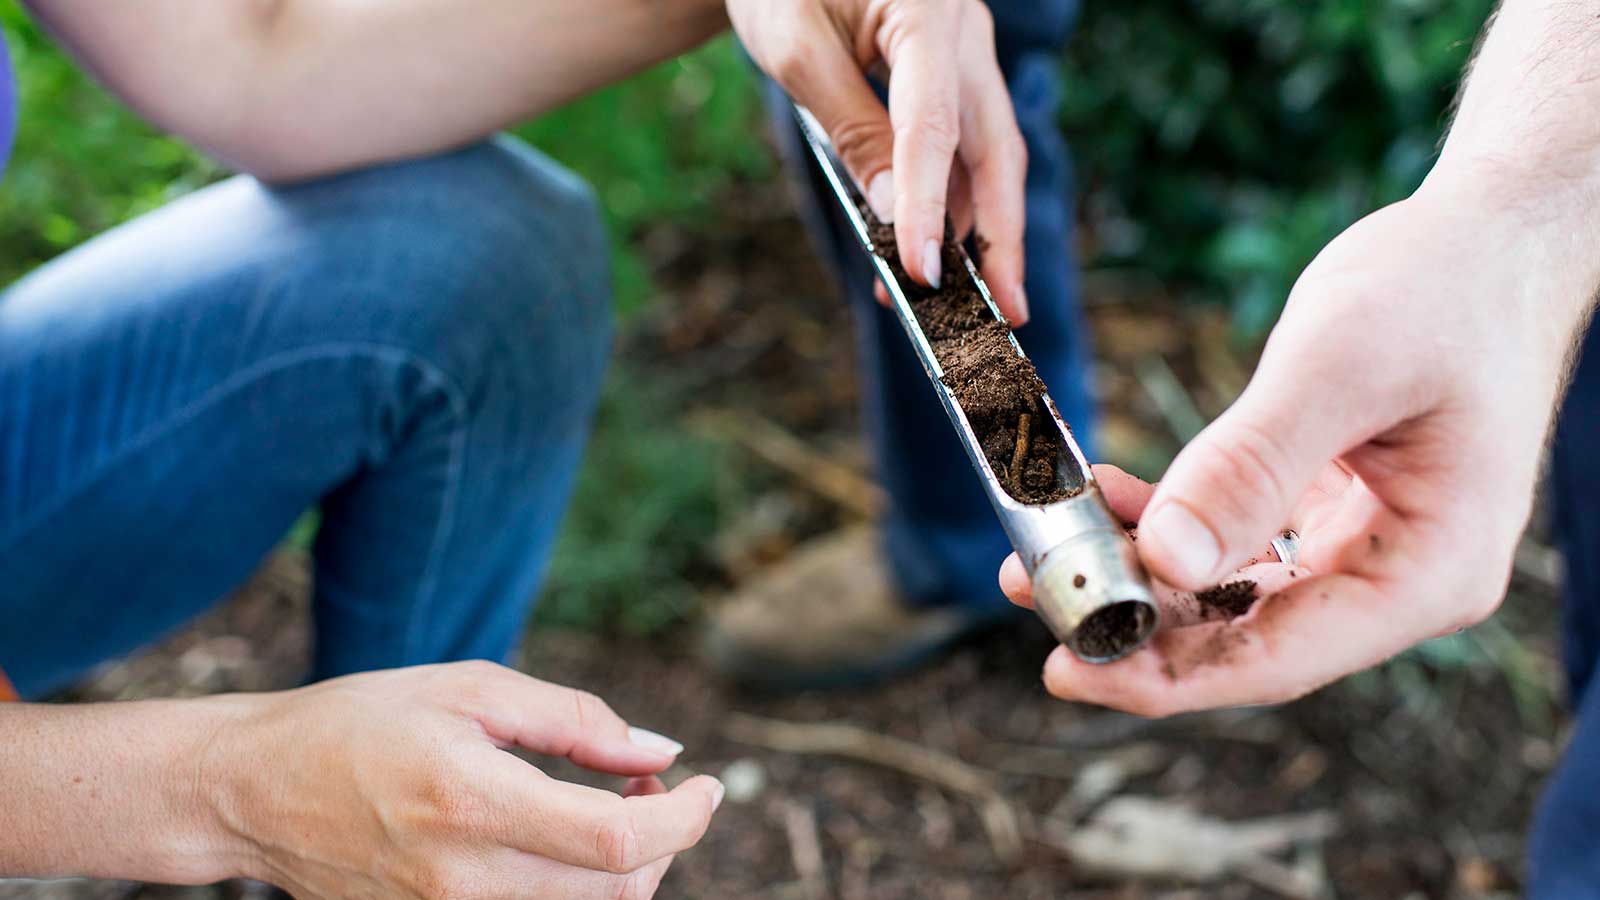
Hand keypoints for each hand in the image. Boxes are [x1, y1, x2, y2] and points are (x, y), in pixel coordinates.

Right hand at [205, 661, 722, 898]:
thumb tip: (662, 750)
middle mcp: (460, 878)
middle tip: (648, 783)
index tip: (708, 786)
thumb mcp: (472, 690)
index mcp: (470, 800)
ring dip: (627, 870)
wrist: (256, 789)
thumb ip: (575, 720)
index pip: (615, 841)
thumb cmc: (364, 720)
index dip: (685, 819)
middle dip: (665, 840)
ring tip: (611, 807)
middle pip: (615, 891)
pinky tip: (567, 844)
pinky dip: (579, 890)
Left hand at [730, 0, 1029, 322]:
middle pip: (994, 147)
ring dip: (967, 232)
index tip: (921, 272)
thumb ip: (850, 130)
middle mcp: (965, 32)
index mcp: (927, 9)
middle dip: (999, 236)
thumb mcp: (798, 52)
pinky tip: (914, 254)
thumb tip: (892, 215)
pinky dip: (941, 203)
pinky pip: (958, 148)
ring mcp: (966, 55)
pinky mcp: (954, 76)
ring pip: (984, 156)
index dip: (929, 206)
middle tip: (1004, 311)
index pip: (933, 125)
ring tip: (941, 301)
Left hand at [999, 178, 1597, 715]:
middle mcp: (1398, 578)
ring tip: (1035, 552)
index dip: (1167, 675)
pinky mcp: (1325, 513)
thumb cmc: (1443, 285)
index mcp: (1430, 571)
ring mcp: (1361, 548)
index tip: (1067, 666)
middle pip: (1244, 636)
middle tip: (1028, 592)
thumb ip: (1254, 463)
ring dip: (1133, 574)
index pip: (1280, 656)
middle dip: (1131, 622)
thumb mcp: (1342, 364)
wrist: (1492, 235)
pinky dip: (1162, 524)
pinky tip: (1098, 497)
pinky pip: (1231, 541)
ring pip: (1227, 593)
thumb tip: (1170, 559)